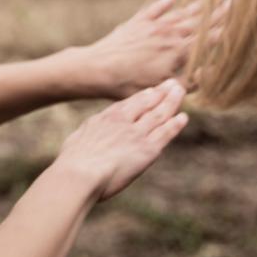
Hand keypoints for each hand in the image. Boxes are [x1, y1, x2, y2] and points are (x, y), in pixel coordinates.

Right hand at [53, 79, 186, 200]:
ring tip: (181, 91)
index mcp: (106, 118)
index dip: (143, 96)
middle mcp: (123, 122)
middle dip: (161, 93)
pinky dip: (175, 125)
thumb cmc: (72, 162)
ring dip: (172, 102)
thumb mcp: (78, 139)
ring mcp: (137, 134)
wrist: (80, 173)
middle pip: (147, 103)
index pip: (128, 104)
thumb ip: (88, 134)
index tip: (152, 91)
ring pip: (159, 114)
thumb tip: (86, 136)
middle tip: (173, 83)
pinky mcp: (147, 150)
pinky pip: (165, 134)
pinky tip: (183, 118)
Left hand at [73, 0, 225, 99]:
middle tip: (231, 1)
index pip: (207, 38)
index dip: (223, 29)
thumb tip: (210, 72)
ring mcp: (152, 26)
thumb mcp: (164, 88)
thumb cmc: (129, 84)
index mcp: (178, 51)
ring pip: (179, 14)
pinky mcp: (135, 24)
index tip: (237, 19)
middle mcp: (168, 34)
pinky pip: (153, 11)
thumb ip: (189, 81)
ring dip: (196, 6)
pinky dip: (163, 4)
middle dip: (215, 12)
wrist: (97, 68)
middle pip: (197, 22)